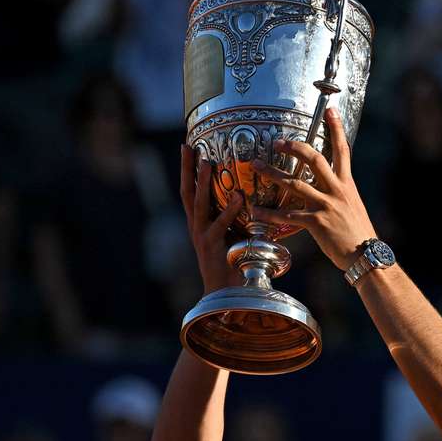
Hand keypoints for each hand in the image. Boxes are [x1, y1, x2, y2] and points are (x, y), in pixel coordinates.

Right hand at [179, 144, 243, 293]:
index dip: (189, 170)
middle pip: (187, 191)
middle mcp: (196, 226)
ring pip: (198, 204)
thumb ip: (239, 217)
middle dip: (187, 169)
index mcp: (201, 222)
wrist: (227, 294)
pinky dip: (228, 210)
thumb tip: (254, 196)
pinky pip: (220, 224)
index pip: (191, 190)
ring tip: (207, 162)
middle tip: (188, 146)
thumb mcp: (235, 235)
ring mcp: (201, 236)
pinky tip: (237, 196)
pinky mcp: (212, 247)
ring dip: (201, 182)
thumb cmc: (235, 264)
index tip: (190, 146)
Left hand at [250, 108, 376, 270]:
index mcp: (347, 184)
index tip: (330, 111)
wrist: (366, 254)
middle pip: (314, 159)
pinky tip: (256, 212)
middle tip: (277, 142)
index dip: (337, 129)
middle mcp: (337, 190)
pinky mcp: (317, 222)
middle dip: (295, 147)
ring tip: (256, 166)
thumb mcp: (353, 206)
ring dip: (273, 174)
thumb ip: (339, 193)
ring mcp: (327, 205)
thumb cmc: (359, 233)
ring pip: (295, 183)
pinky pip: (288, 215)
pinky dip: (270, 214)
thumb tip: (328, 185)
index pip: (343, 150)